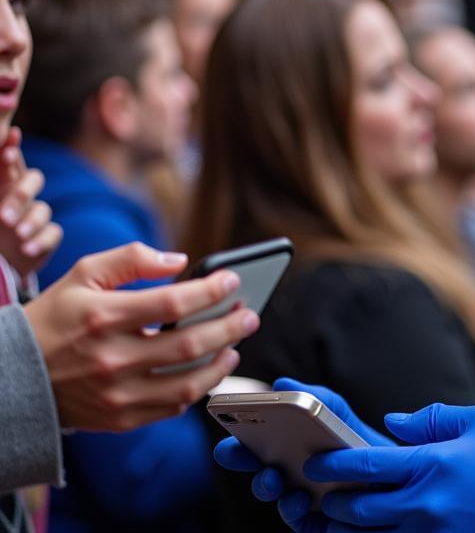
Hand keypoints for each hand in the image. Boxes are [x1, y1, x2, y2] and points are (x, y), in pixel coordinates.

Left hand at [0, 127, 61, 279]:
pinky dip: (41, 241)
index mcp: (2, 184)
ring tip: (18, 234)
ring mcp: (34, 216)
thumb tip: (6, 135)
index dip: (12, 151)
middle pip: (32, 181)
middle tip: (4, 215)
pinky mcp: (46, 238)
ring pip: (42, 210)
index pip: (9, 161)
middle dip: (21, 194)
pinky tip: (27, 249)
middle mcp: (20, 196)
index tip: (9, 148)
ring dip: (30, 221)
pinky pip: (53, 233)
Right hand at [23, 241, 259, 430]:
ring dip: (221, 362)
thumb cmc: (55, 317)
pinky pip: (171, 407)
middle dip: (230, 327)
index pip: (174, 302)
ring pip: (187, 383)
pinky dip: (197, 389)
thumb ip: (133, 258)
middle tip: (250, 315)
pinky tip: (208, 370)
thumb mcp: (84, 274)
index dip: (211, 290)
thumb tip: (180, 261)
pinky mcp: (118, 419)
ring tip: (235, 345)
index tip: (232, 280)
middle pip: (189, 344)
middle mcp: (112, 358)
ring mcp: (116, 394)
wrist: (13, 377)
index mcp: (105, 317)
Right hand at [215, 377, 391, 529]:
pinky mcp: (316, 524)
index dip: (239, 439)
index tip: (226, 429)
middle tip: (232, 451)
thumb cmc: (362, 447)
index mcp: (292, 450)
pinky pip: (299, 522)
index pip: (258, 445)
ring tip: (272, 477)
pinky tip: (299, 499)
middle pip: (259, 469)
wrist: (398, 479)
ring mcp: (301, 502)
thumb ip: (319, 400)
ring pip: (275, 497)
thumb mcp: (344, 419)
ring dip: (266, 487)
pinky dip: (294, 511)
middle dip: (243, 461)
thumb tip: (283, 383)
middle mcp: (291, 477)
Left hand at [301, 404, 474, 532]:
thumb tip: (391, 425)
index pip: (367, 465)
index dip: (333, 465)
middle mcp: (425, 504)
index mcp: (432, 464)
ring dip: (345, 529)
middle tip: (314, 494)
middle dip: (331, 502)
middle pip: (359, 509)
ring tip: (328, 519)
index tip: (314, 463)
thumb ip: (430, 418)